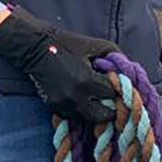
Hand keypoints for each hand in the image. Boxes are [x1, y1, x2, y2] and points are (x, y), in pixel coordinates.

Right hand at [0, 6, 119, 121]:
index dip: (117, 90)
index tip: (118, 86)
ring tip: (98, 101)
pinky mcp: (53, 106)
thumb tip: (128, 69)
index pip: (112, 95)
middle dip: (110, 109)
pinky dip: (80, 109)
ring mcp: (63, 104)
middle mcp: (75, 97)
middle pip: (102, 116)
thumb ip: (115, 56)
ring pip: (87, 118)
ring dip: (94, 111)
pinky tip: (82, 98)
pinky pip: (73, 114)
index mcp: (86, 81)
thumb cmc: (67, 43)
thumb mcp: (95, 45)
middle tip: (113, 102)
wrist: (34, 47)